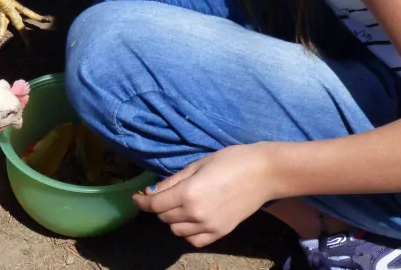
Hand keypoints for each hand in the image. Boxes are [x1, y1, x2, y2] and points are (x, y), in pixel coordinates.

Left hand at [133, 144, 273, 247]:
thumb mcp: (197, 165)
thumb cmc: (230, 161)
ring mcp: (209, 226)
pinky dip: (188, 232)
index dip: (142, 202)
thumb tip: (152, 192)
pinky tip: (192, 220)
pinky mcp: (221, 233)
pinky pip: (194, 240)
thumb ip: (173, 181)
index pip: (155, 205)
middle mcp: (196, 213)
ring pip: (177, 230)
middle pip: (164, 218)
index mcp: (188, 193)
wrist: (264, 173)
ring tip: (180, 206)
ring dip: (173, 220)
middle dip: (159, 207)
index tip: (136, 198)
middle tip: (165, 195)